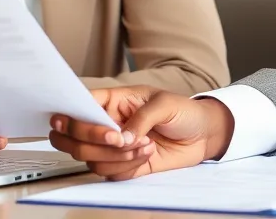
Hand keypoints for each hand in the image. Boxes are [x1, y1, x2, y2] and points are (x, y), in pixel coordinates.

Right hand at [49, 86, 234, 180]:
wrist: (202, 134)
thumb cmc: (183, 111)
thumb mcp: (164, 104)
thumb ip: (141, 118)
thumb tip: (120, 138)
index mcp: (111, 101)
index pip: (79, 107)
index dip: (73, 118)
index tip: (85, 126)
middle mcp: (106, 124)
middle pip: (72, 139)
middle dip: (92, 142)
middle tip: (118, 139)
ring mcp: (112, 147)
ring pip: (90, 160)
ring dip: (117, 156)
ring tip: (145, 144)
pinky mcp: (123, 166)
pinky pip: (110, 173)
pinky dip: (128, 167)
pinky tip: (147, 153)